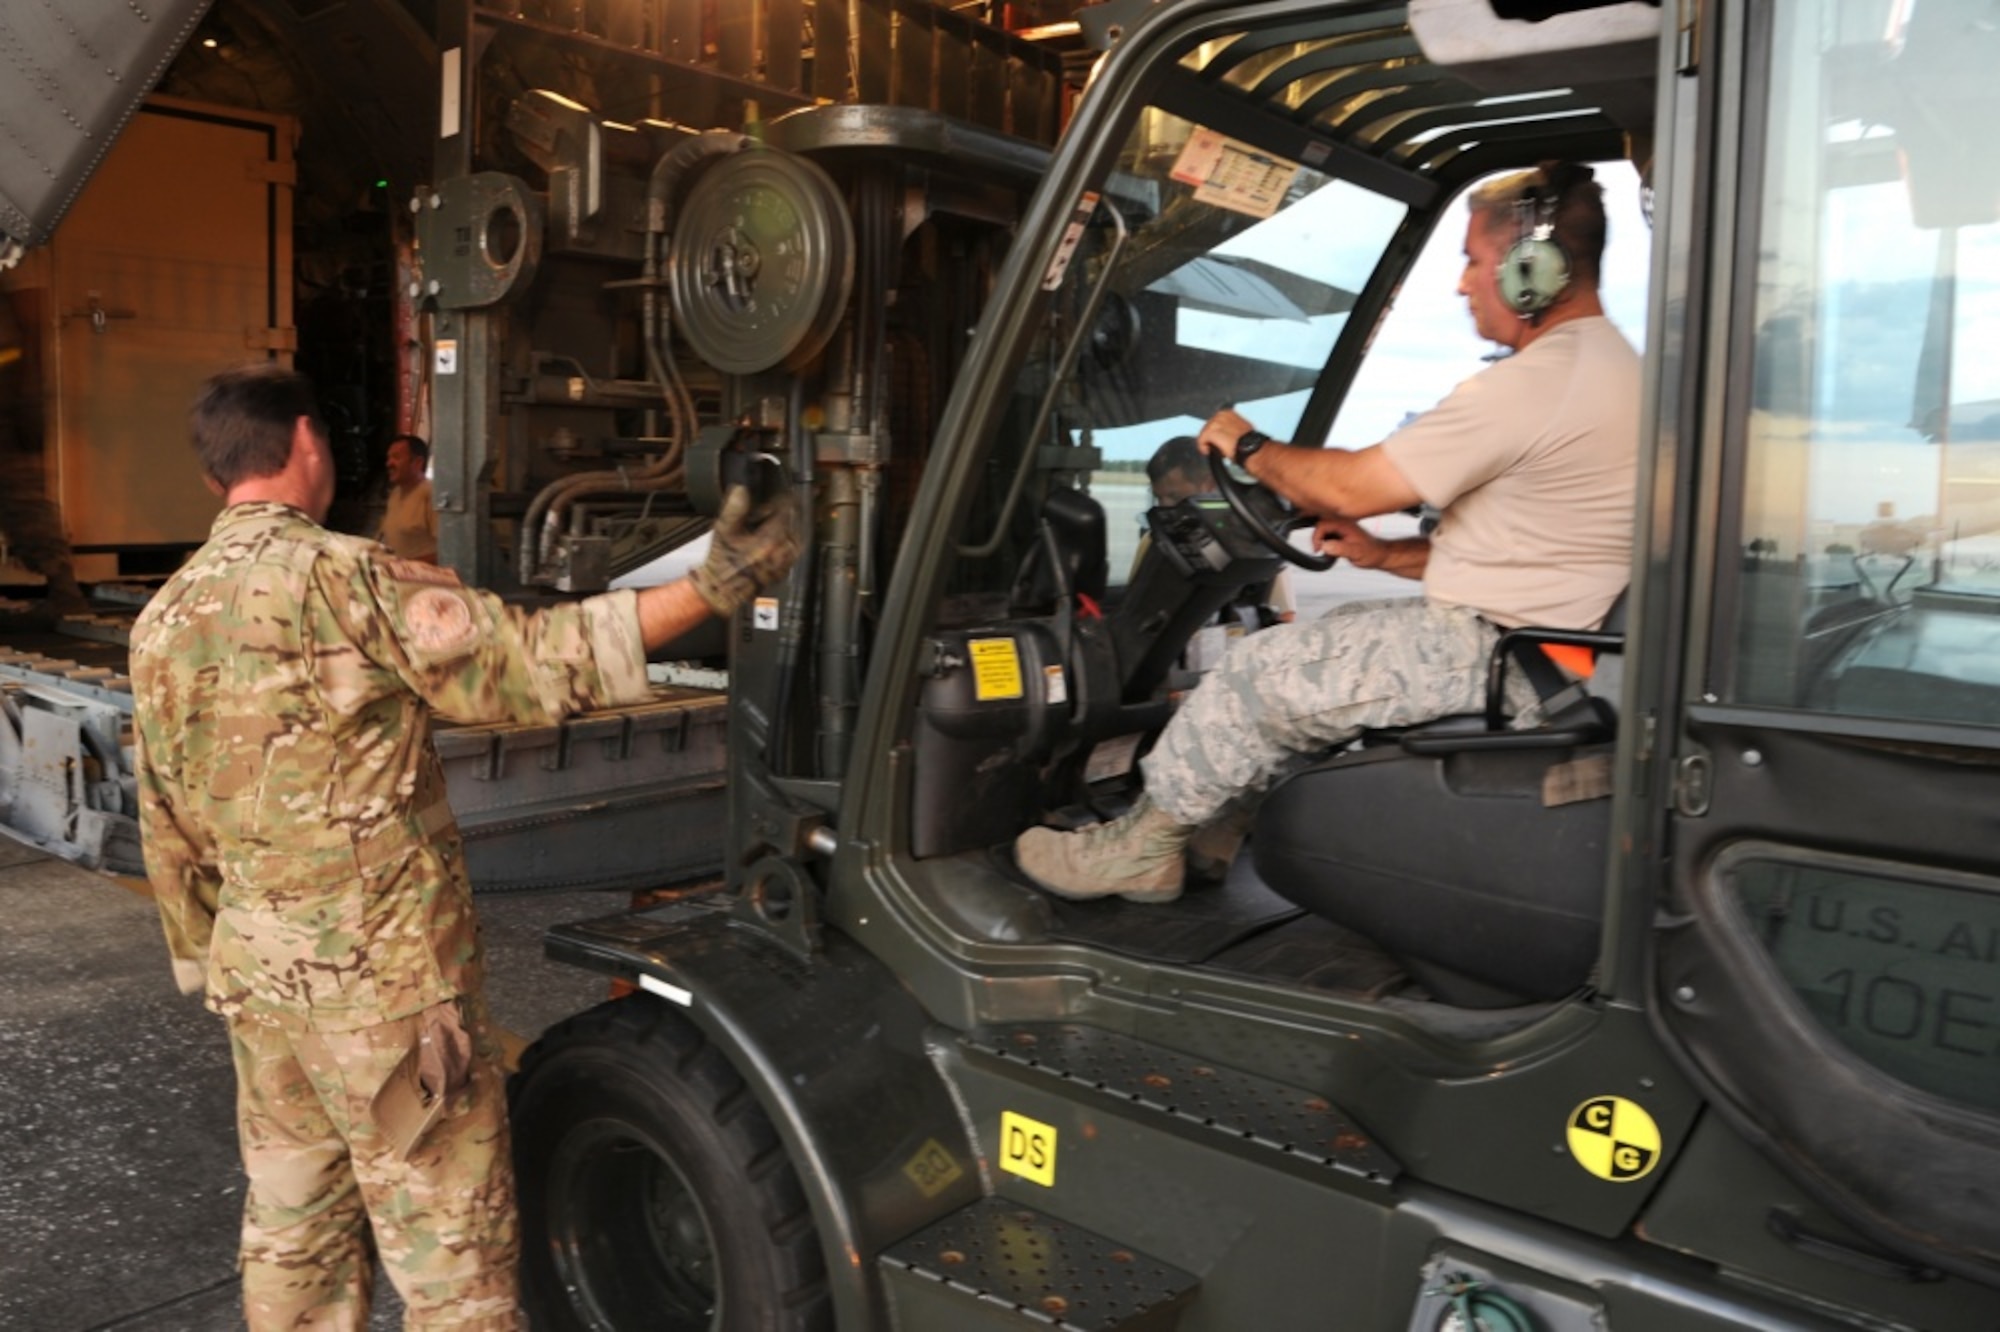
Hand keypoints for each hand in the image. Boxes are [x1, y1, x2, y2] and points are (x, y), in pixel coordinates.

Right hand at [691, 485, 801, 614]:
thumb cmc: (722, 563)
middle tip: (770, 509)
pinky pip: (792, 549)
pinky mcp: (784, 569)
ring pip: (795, 535)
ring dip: (786, 525)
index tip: (777, 493)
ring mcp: (786, 562)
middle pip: (794, 522)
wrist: (722, 590)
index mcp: (770, 541)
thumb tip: (741, 490)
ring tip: (768, 524)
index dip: (781, 499)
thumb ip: (734, 509)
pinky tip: (770, 539)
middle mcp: (783, 552)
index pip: (787, 511)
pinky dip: (785, 540)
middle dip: (783, 512)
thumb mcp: (723, 531)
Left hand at [1197, 408, 1255, 459]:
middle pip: (1207, 427)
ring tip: (1214, 449)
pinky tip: (1208, 451)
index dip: (1214, 433)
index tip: (1216, 440)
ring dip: (1207, 443)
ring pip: (1203, 434)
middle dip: (1210, 438)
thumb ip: (1231, 428)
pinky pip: (1201, 440)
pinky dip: (1202, 447)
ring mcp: (1215, 423)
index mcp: (1228, 413)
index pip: (1214, 422)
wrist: (1250, 448)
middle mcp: (1221, 415)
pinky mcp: (1210, 432)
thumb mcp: (1241, 429)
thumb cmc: (1248, 441)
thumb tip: (1227, 434)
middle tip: (1216, 447)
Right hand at [1313, 515, 1386, 567]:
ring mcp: (1341, 526)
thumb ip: (1339, 549)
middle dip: (1316, 536)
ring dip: (1320, 538)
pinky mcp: (1341, 531)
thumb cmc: (1371, 553)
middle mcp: (1343, 522)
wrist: (1379, 554)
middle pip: (1320, 523)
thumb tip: (1324, 546)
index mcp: (1346, 524)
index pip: (1323, 524)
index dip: (1317, 537)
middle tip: (1318, 549)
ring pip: (1322, 527)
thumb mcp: (1355, 553)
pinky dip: (1324, 540)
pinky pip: (1327, 531)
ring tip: (1323, 549)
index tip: (1318, 548)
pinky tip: (1328, 548)